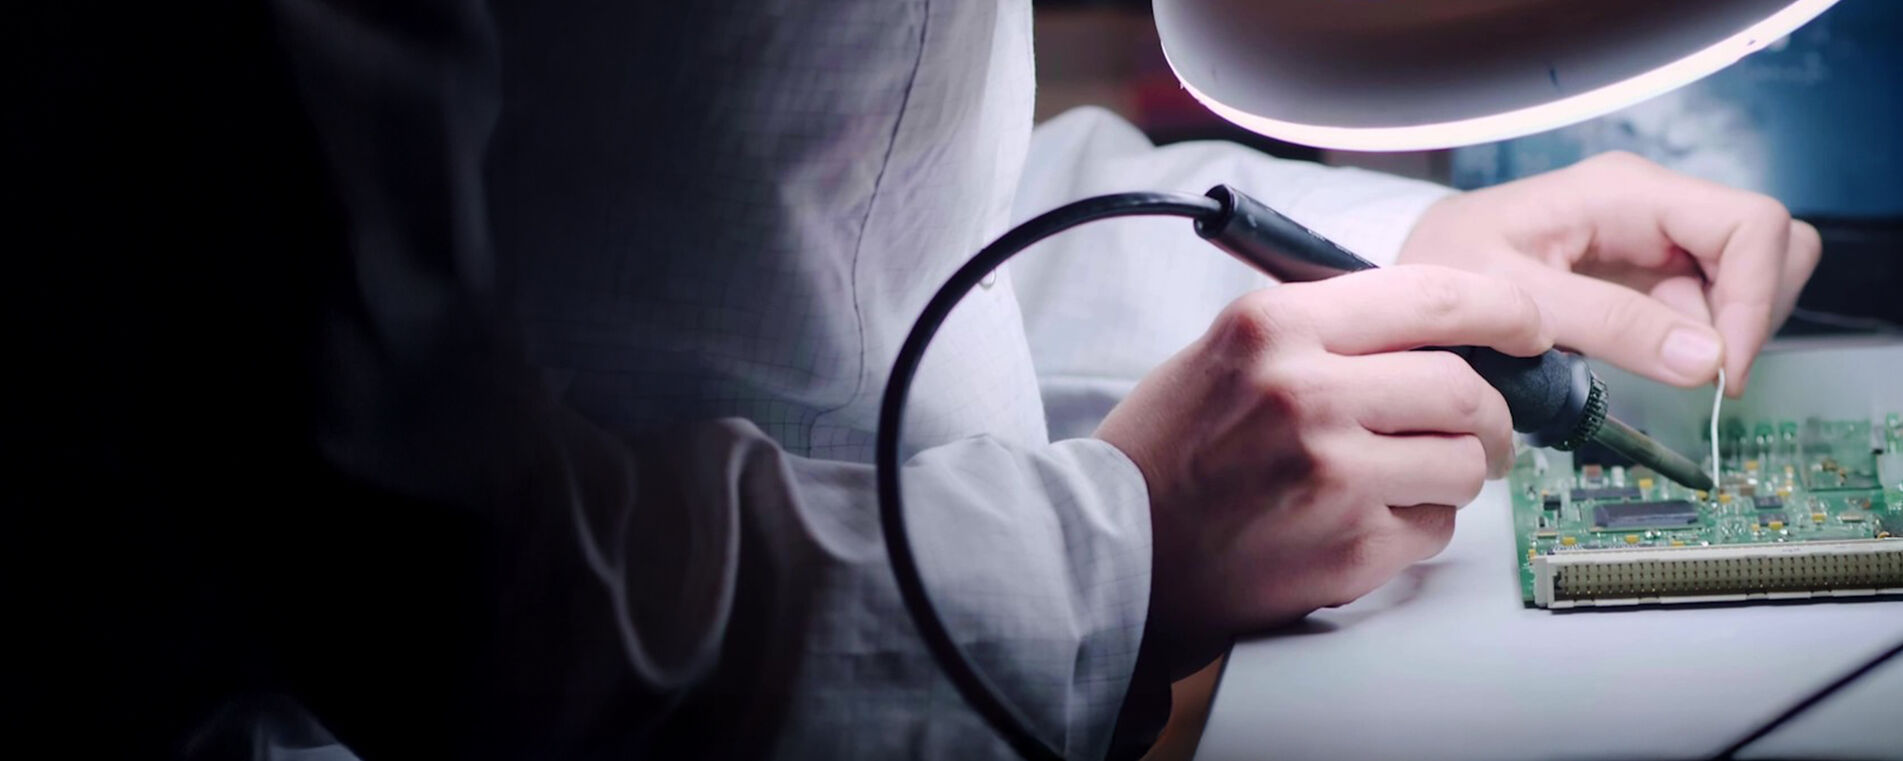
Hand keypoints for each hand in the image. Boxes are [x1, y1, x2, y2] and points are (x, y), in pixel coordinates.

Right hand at [1096, 266, 1552, 670]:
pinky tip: (1360, 524)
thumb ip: (1324, 331)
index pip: (1433, 296)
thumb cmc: (1166, 452)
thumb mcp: (1227, 351)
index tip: (1527, 325)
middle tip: (1480, 432)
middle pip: (1463, 388)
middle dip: (1488, 415)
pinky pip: (1434, 528)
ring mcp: (1331, 475)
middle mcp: (1306, 393)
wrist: (1114, 551)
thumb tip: (1438, 329)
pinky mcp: (1347, 548)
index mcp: (1276, 326)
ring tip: (1400, 483)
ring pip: (1463, 462)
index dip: (1502, 310)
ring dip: (1451, 475)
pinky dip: (1414, 528)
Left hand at [1397, 151, 1819, 395]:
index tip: (1721, 374)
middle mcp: (1652, 207)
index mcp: (1625, 193)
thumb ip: (1607, 324)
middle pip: (1769, 248)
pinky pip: (1705, 307)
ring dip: (1721, 335)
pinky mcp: (1644, 274)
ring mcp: (1653, 239)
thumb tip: (1705, 360)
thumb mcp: (1514, 299)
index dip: (1755, 301)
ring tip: (1655, 367)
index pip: (1752, 226)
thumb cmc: (1442, 267)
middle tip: (1698, 375)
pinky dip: (1693, 345)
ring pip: (1746, 281)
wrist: (1409, 268)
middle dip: (1748, 317)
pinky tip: (1643, 362)